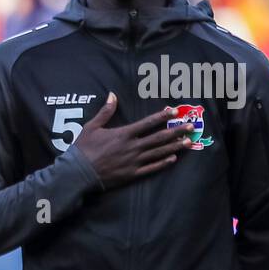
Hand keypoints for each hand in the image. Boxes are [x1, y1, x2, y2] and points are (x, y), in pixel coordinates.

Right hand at [71, 93, 194, 189]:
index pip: (148, 123)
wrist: (77, 173)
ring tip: (188, 142)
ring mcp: (133, 162)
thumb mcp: (91, 127)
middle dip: (176, 131)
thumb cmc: (83, 149)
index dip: (162, 116)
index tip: (175, 111)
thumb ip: (105, 111)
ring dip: (175, 146)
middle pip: (159, 137)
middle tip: (191, 126)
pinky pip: (151, 168)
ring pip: (158, 152)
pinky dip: (162, 163)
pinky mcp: (131, 174)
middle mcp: (132, 147)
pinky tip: (172, 159)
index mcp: (123, 134)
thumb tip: (112, 95)